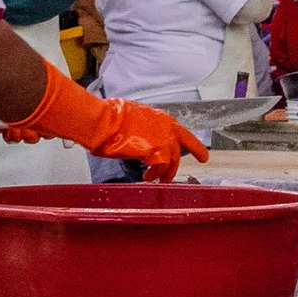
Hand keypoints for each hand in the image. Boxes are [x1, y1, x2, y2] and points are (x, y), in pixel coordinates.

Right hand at [0, 67, 207, 175]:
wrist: (97, 121)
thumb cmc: (104, 119)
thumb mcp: (125, 117)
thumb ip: (136, 125)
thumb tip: (128, 131)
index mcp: (156, 116)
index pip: (178, 129)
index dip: (188, 141)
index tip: (198, 150)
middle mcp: (163, 125)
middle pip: (185, 143)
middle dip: (193, 153)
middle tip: (200, 162)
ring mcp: (161, 138)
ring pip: (172, 160)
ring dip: (165, 172)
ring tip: (156, 180)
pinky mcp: (155, 151)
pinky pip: (160, 168)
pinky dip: (154, 175)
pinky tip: (146, 178)